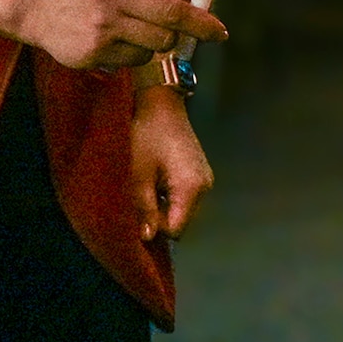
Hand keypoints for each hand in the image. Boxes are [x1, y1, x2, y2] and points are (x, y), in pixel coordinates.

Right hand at [14, 0, 235, 70]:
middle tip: (219, 31)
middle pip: (173, 13)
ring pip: (160, 41)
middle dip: (204, 25)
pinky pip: (138, 58)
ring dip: (167, 39)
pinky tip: (122, 41)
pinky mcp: (94, 52)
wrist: (34, 5)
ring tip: (153, 31)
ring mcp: (102, 24)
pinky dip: (141, 52)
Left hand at [130, 87, 213, 241]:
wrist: (161, 103)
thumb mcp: (139, 174)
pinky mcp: (200, 171)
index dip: (154, 227)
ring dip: (164, 207)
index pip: (175, 229)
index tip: (137, 214)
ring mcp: (205, 178)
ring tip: (147, 188)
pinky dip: (171, 196)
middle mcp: (205, 186)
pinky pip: (186, 196)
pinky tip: (156, 181)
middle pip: (182, 221)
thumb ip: (145, 208)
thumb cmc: (147, 136)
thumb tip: (148, 238)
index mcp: (191, 188)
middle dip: (160, 218)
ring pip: (183, 210)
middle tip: (139, 200)